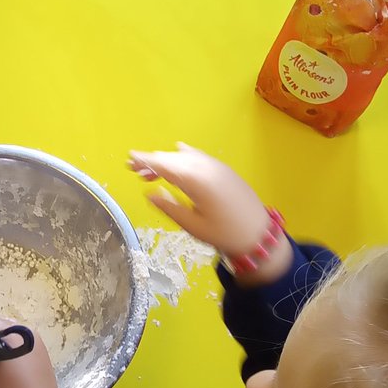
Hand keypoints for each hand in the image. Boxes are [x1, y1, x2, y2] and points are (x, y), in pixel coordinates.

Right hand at [129, 142, 280, 258]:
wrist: (258, 235)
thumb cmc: (223, 234)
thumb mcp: (191, 225)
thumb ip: (169, 207)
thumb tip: (149, 194)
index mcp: (195, 180)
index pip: (164, 165)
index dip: (145, 161)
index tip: (129, 159)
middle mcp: (205, 167)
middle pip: (173, 158)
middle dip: (152, 161)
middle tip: (133, 169)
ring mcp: (216, 166)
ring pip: (185, 157)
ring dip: (166, 161)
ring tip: (150, 172)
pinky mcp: (223, 170)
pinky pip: (198, 157)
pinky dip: (183, 157)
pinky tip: (178, 153)